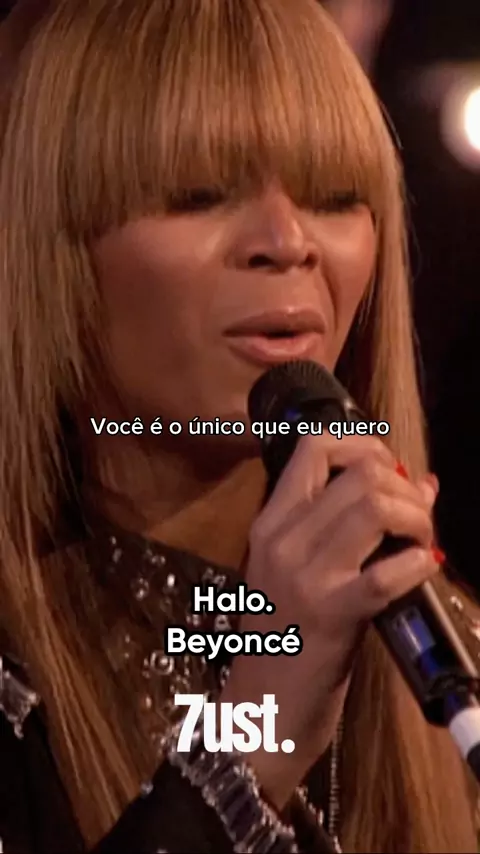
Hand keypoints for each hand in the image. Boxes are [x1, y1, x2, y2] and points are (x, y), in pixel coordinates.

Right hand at [220, 433, 439, 807]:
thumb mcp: (303, 572)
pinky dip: (418, 564)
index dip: (364, 445)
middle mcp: (283, 539)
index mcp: (270, 523)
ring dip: (415, 518)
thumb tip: (421, 484)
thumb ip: (350, 527)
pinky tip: (426, 568)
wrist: (261, 707)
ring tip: (422, 541)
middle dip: (404, 487)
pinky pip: (386, 574)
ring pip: (373, 508)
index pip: (313, 447)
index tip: (389, 471)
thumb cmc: (282, 637)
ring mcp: (306, 576)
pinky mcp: (333, 615)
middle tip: (418, 517)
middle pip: (358, 473)